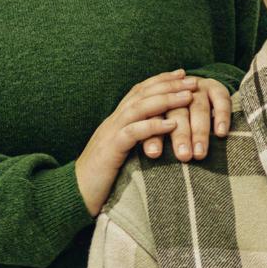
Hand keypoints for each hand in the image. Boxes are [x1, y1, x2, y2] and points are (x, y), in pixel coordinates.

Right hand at [75, 70, 196, 216]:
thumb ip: (135, 141)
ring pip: (139, 108)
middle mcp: (113, 121)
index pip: (139, 92)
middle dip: (169, 84)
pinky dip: (153, 126)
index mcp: (116, 120)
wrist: (73, 194)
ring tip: (188, 96)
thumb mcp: (120, 154)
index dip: (161, 80)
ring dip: (166, 100)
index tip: (182, 74)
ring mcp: (110, 133)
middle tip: (193, 79)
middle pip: (142, 94)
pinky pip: (133, 133)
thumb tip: (158, 138)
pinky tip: (171, 125)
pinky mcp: (110, 150)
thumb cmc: (100, 178)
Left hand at [141, 77, 232, 163]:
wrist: (194, 91)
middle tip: (183, 156)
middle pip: (178, 112)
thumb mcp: (160, 124)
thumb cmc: (173, 119)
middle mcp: (178, 92)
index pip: (154, 116)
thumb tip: (146, 157)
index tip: (153, 154)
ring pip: (199, 108)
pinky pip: (222, 101)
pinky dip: (221, 116)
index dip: (153, 134)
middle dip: (180, 135)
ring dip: (200, 130)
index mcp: (159, 99)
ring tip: (200, 153)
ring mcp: (198, 89)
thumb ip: (152, 136)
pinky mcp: (217, 88)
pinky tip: (220, 133)